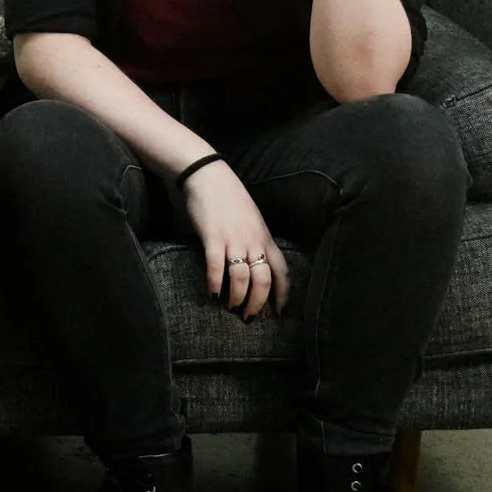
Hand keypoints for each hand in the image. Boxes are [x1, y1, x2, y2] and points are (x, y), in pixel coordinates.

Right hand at [181, 160, 288, 320]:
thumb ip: (256, 239)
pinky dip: (214, 284)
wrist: (208, 175)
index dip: (283, 295)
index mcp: (265, 237)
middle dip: (257, 304)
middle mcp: (253, 241)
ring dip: (236, 298)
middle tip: (248, 317)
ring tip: (230, 307)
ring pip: (242, 278)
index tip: (280, 313)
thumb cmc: (230, 197)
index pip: (282, 272)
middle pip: (263, 281)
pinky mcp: (213, 237)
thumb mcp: (252, 219)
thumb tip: (256, 262)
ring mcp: (234, 239)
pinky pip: (216, 267)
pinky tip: (211, 293)